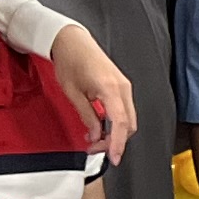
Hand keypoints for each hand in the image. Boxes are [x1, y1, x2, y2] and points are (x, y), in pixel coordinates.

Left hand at [44, 26, 137, 161]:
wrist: (72, 41)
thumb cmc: (70, 60)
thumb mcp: (73, 93)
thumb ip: (88, 116)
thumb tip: (96, 136)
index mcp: (110, 88)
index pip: (120, 123)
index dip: (118, 144)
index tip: (113, 158)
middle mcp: (122, 88)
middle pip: (128, 124)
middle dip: (114, 141)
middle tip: (95, 148)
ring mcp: (124, 87)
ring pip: (128, 119)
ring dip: (115, 133)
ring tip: (96, 139)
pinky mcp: (121, 87)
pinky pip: (124, 110)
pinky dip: (115, 122)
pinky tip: (101, 126)